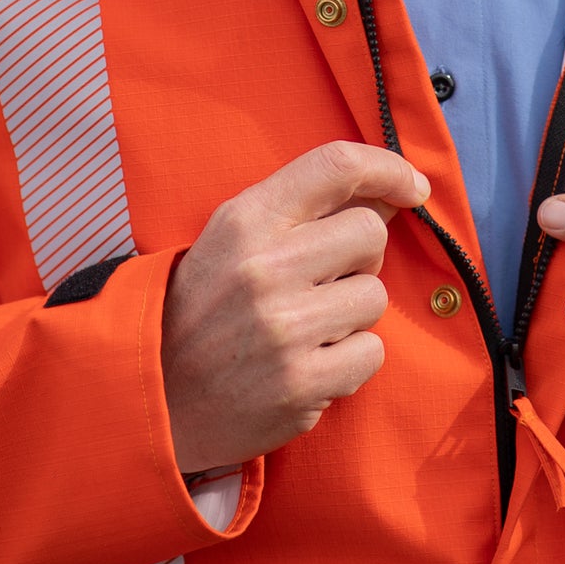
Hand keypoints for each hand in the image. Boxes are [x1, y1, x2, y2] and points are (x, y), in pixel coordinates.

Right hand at [162, 141, 429, 472]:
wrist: (153, 397)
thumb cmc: (201, 311)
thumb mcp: (231, 241)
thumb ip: (301, 212)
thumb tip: (389, 196)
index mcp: (244, 221)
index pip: (335, 166)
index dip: (387, 168)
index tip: (411, 188)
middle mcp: (264, 268)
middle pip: (370, 232)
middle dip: (360, 258)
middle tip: (324, 281)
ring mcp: (284, 329)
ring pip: (374, 297)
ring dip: (352, 314)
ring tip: (307, 328)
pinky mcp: (301, 384)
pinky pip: (372, 353)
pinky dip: (349, 362)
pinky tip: (309, 364)